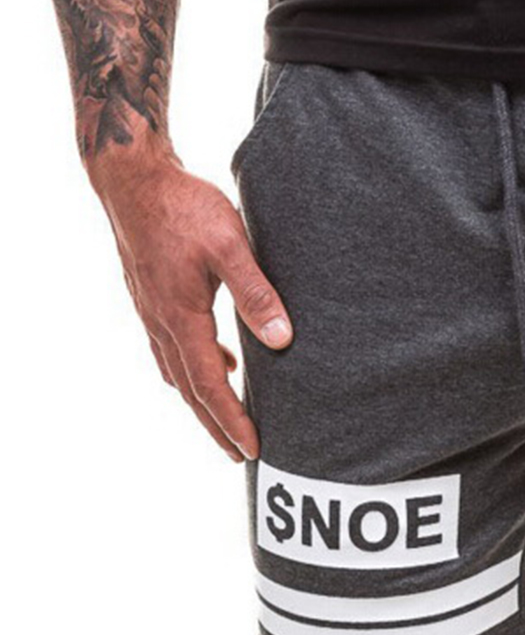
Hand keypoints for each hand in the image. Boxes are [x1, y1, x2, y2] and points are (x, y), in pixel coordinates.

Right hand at [93, 150, 291, 460]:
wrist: (132, 178)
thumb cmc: (182, 205)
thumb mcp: (229, 244)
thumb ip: (255, 291)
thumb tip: (282, 340)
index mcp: (181, 316)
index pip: (209, 384)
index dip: (231, 420)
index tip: (251, 449)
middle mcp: (162, 323)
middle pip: (190, 391)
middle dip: (216, 426)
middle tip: (239, 456)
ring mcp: (153, 313)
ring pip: (179, 374)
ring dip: (204, 403)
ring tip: (228, 424)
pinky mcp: (153, 301)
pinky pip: (173, 351)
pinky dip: (195, 371)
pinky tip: (221, 365)